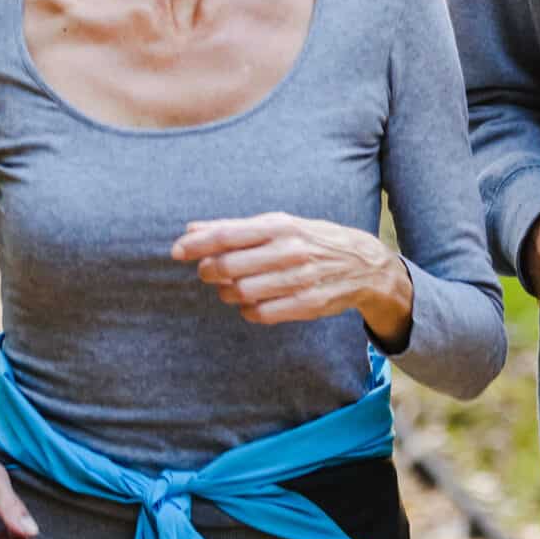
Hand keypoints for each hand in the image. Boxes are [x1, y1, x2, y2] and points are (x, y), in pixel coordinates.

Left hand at [173, 213, 414, 345]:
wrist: (362, 264)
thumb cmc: (312, 240)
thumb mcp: (279, 225)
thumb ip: (235, 228)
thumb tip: (192, 229)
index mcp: (281, 226)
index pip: (227, 235)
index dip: (196, 245)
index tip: (177, 251)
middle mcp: (290, 250)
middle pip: (228, 267)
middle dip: (209, 271)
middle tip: (207, 272)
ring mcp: (299, 279)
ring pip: (241, 292)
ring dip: (226, 292)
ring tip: (229, 288)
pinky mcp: (306, 304)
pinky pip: (260, 313)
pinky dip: (246, 310)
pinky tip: (249, 303)